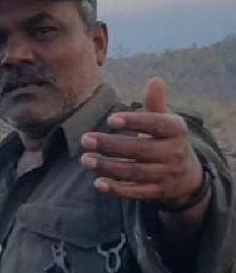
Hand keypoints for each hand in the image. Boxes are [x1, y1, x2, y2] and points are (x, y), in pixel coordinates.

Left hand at [80, 77, 202, 204]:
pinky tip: (98, 183)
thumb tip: (155, 79)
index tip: (110, 119)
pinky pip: (137, 192)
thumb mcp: (165, 120)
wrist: (187, 174)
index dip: (134, 121)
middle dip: (111, 146)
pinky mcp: (158, 192)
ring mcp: (167, 175)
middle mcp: (174, 153)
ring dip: (108, 167)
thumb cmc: (166, 139)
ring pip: (135, 172)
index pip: (156, 124)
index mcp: (176, 130)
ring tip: (85, 159)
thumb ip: (155, 103)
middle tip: (85, 139)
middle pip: (140, 150)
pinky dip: (117, 189)